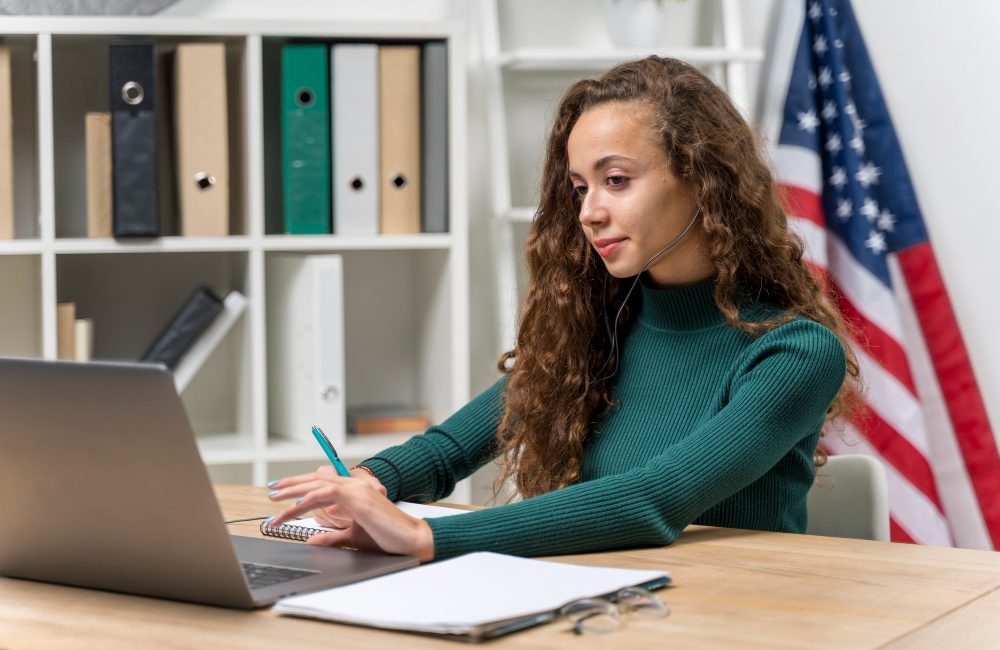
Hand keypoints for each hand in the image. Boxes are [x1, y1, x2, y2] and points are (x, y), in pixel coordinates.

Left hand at [268, 472, 434, 561]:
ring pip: (317, 485)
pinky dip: (307, 500)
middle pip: (315, 479)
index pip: (322, 482)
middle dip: (291, 485)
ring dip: (293, 493)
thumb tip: (313, 540)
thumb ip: (333, 536)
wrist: (410, 539)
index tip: (282, 492)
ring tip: (275, 502)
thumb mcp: (352, 536)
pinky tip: (294, 508)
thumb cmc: (387, 537)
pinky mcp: (357, 498)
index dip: (300, 485)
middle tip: (271, 491)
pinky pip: (325, 494)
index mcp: (354, 490)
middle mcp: (354, 484)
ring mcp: (356, 489)